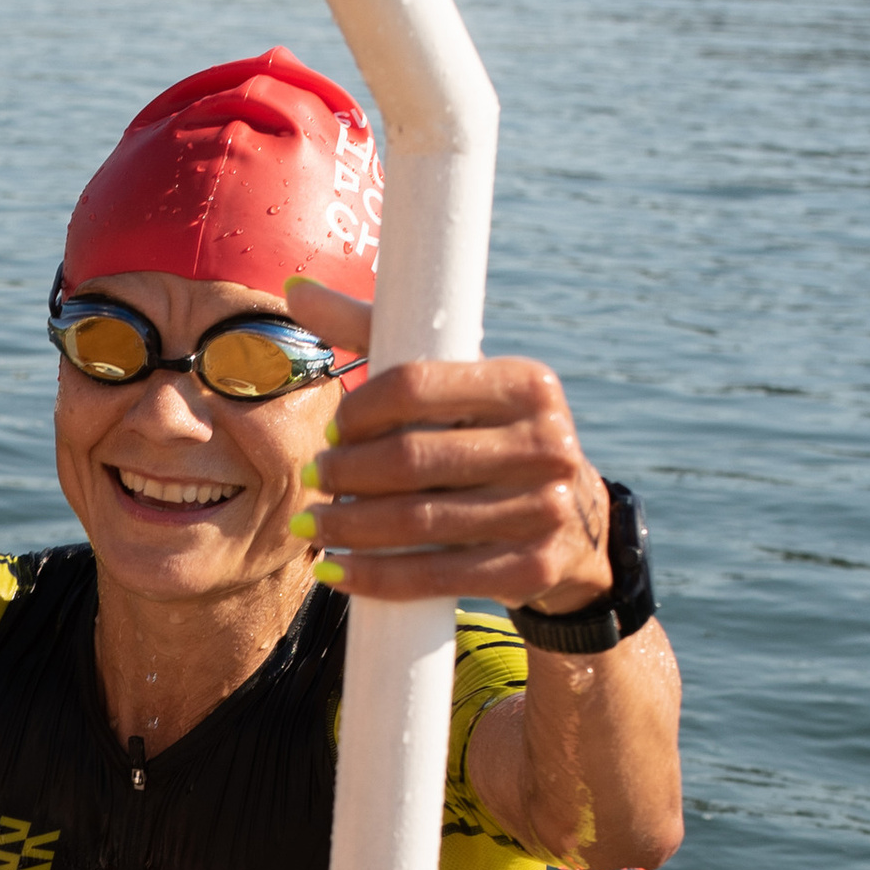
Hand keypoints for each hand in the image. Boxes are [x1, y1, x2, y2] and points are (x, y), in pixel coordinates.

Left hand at [295, 357, 611, 610]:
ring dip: (349, 528)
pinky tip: (337, 571)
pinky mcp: (532, 567)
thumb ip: (377, 334)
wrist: (574, 521)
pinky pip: (437, 577)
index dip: (361, 409)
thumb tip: (295, 292)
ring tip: (311, 527)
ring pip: (418, 522)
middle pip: (412, 459)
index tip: (334, 429)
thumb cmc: (488, 437)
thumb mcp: (452, 384)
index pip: (417, 384)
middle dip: (346, 473)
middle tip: (311, 480)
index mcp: (526, 383)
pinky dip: (376, 578)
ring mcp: (544, 509)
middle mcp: (546, 443)